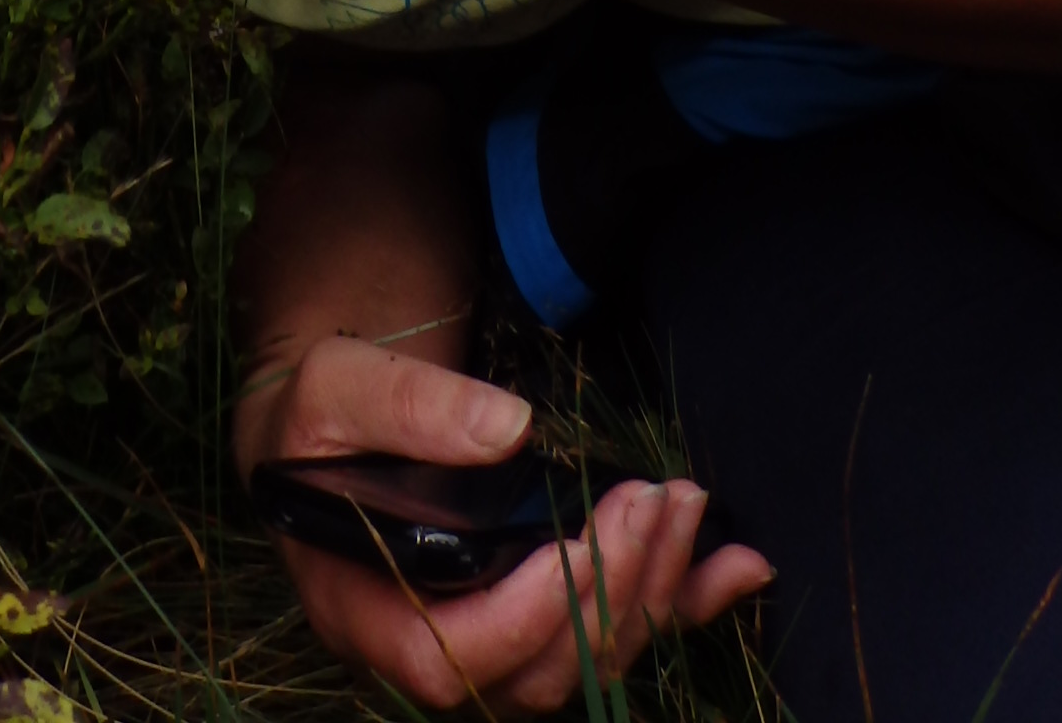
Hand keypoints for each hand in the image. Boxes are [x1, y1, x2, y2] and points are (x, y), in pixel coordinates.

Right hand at [239, 333, 771, 713]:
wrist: (330, 426)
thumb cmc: (321, 413)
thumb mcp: (338, 387)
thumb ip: (410, 405)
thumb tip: (511, 429)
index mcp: (366, 609)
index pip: (447, 661)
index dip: (520, 619)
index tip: (570, 545)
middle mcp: (430, 645)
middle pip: (534, 673)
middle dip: (607, 592)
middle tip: (651, 499)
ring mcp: (491, 637)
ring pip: (583, 662)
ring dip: (650, 592)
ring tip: (683, 502)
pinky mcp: (538, 611)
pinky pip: (616, 631)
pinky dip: (685, 603)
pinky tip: (740, 568)